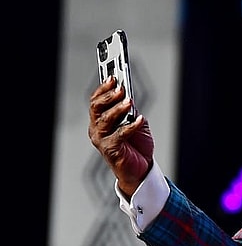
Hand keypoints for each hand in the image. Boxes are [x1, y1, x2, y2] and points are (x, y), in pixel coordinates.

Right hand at [88, 76, 153, 197]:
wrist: (141, 170)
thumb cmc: (136, 147)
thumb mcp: (136, 125)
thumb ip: (132, 113)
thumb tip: (130, 100)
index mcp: (101, 120)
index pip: (97, 100)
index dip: (103, 87)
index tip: (112, 76)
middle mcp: (97, 128)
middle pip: (96, 107)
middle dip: (108, 95)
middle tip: (120, 88)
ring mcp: (102, 139)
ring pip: (105, 119)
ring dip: (117, 108)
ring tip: (129, 101)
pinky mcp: (110, 150)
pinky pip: (119, 134)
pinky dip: (131, 126)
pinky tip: (140, 119)